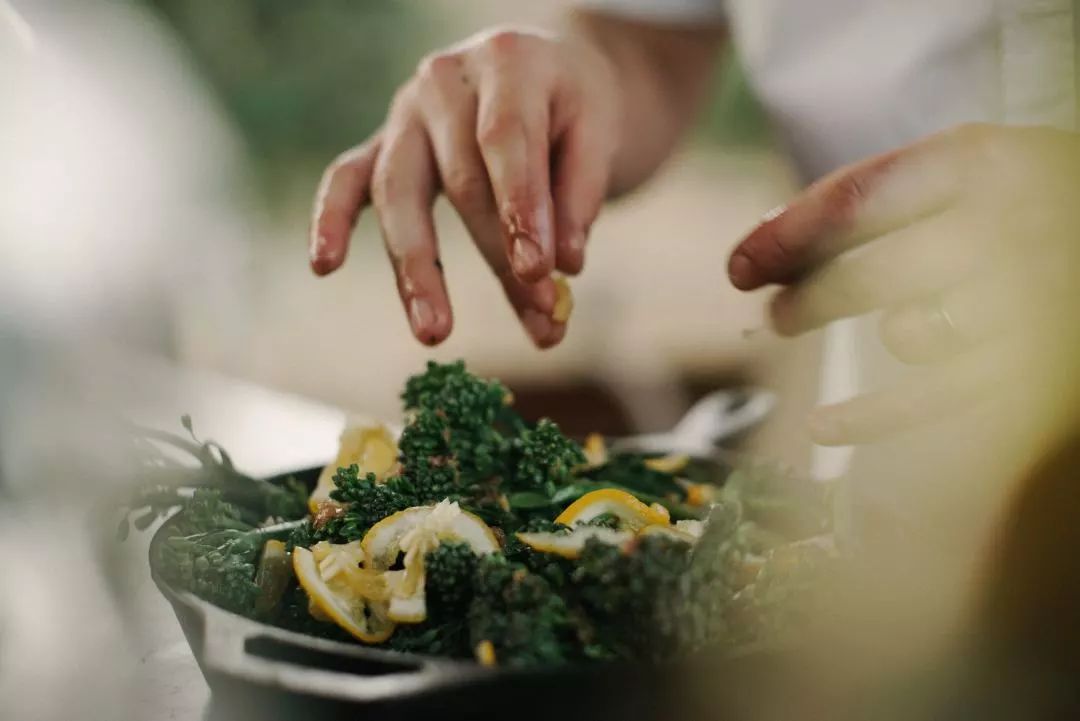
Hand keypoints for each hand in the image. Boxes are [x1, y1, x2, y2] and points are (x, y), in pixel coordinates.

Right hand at [308, 27, 619, 347]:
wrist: (546, 70)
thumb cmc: (573, 107)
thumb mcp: (598, 133)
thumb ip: (580, 198)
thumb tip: (563, 268)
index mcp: (507, 63)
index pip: (506, 141)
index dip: (521, 210)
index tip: (541, 273)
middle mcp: (445, 82)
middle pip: (461, 181)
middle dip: (499, 258)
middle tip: (539, 319)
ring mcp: (404, 112)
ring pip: (399, 191)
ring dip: (417, 267)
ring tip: (434, 332)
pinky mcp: (382, 143)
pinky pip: (346, 178)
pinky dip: (332, 219)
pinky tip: (323, 265)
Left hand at [729, 124, 1079, 444]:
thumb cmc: (1032, 203)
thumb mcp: (973, 169)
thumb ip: (881, 194)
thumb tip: (765, 241)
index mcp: (990, 162)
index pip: (859, 200)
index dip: (786, 236)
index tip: (740, 265)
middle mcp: (1011, 227)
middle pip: (870, 273)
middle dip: (806, 296)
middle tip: (773, 312)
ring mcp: (1030, 301)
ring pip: (908, 333)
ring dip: (862, 339)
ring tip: (826, 324)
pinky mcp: (1039, 369)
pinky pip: (938, 400)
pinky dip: (873, 418)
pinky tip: (823, 425)